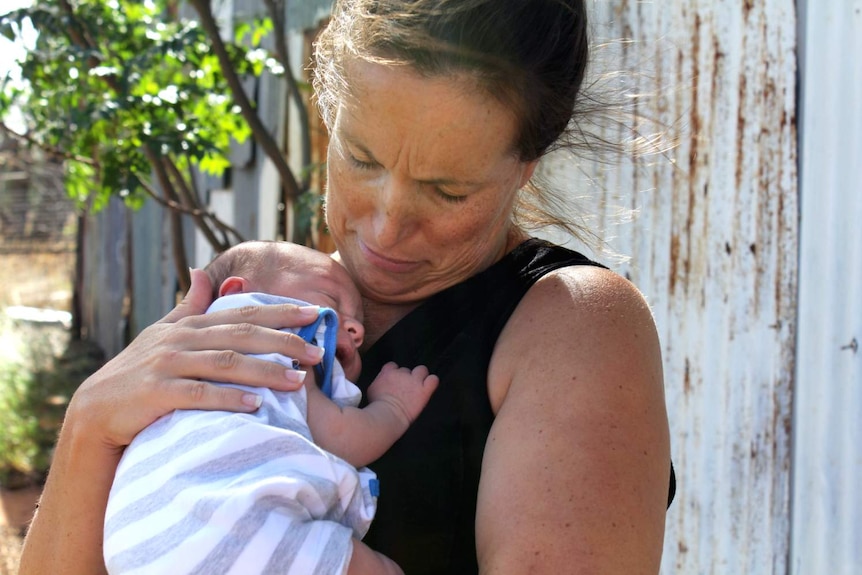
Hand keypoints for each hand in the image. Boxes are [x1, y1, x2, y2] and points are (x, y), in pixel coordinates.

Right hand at [66, 268, 325, 450]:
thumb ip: (190, 305)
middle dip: (284, 341)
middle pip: (242, 335)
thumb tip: (205, 272)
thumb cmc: (138, 371)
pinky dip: (228, 398)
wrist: (96, 410)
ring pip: (226, 363)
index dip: (281, 311)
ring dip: (265, 371)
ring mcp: (168, 364)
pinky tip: (256, 405)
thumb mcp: (163, 332)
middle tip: (318, 351)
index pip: (244, 313)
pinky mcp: (157, 393)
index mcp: (191, 324)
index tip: (315, 313)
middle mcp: (182, 339)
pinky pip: (199, 395)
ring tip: (297, 381)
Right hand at [366, 362, 438, 426]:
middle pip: (406, 370)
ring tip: (418, 387)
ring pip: (421, 370)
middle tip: (405, 390)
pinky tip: (428, 388)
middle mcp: (402, 373)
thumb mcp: (372, 389)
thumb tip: (383, 381)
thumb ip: (380, 380)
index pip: (392, 365)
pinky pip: (433, 379)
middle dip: (406, 378)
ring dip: (420, 377)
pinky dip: (431, 382)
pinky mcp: (424, 390)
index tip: (394, 382)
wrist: (387, 416)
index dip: (394, 373)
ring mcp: (414, 381)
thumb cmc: (377, 407)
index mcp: (388, 372)